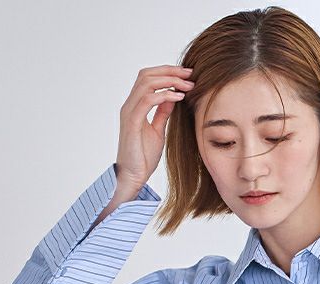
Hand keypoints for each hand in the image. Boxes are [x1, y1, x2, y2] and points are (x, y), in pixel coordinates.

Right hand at [115, 64, 194, 190]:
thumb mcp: (157, 130)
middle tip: (190, 74)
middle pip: (147, 74)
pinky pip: (148, 100)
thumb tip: (172, 97)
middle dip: (170, 71)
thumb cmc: (143, 157)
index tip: (187, 75)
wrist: (133, 176)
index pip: (148, 78)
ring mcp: (129, 112)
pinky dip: (164, 95)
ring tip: (188, 85)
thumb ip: (162, 113)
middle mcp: (130, 105)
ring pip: (147, 83)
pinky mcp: (132, 122)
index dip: (167, 72)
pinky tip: (179, 98)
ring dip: (169, 80)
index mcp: (135, 106)